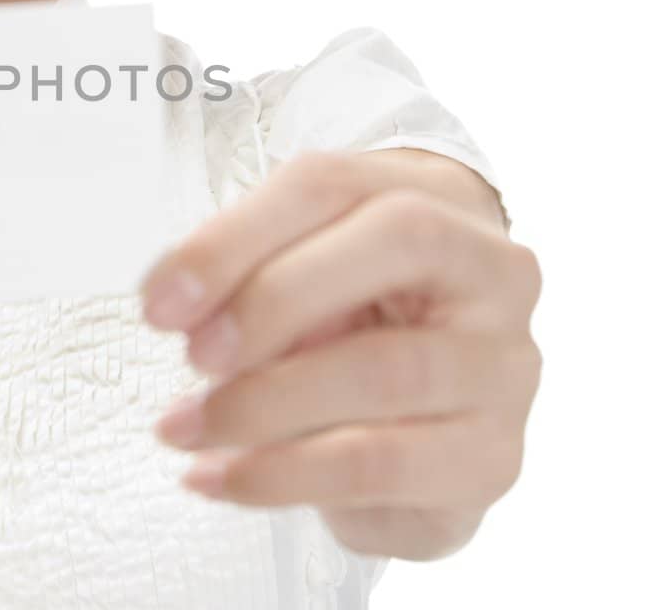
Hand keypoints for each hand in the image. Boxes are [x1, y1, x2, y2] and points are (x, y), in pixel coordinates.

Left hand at [138, 150, 541, 559]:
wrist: (432, 414)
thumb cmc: (357, 320)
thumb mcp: (299, 274)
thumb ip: (243, 270)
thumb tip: (174, 304)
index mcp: (434, 197)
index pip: (330, 186)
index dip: (235, 238)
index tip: (160, 300)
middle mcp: (492, 271)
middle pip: (393, 243)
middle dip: (270, 303)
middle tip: (191, 356)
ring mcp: (503, 366)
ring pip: (383, 369)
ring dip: (262, 402)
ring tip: (186, 427)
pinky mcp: (490, 457)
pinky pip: (377, 464)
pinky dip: (280, 473)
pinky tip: (221, 477)